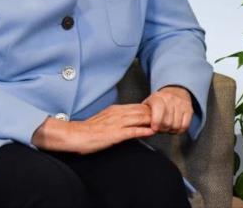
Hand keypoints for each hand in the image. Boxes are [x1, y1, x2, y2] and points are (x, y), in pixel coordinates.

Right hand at [32, 104, 154, 153]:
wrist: (74, 136)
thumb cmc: (88, 130)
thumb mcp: (105, 119)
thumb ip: (118, 117)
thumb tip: (129, 119)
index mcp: (116, 110)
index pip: (139, 106)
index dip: (151, 109)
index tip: (161, 112)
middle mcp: (119, 114)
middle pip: (143, 111)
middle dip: (156, 114)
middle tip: (168, 117)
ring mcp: (117, 124)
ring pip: (140, 119)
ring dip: (154, 121)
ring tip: (165, 124)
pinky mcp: (115, 134)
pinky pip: (133, 131)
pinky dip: (144, 131)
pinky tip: (152, 131)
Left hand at [142, 85, 192, 133]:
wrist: (175, 91)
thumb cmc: (158, 101)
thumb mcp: (147, 104)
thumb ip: (143, 114)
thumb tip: (141, 126)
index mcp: (157, 98)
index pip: (158, 112)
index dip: (156, 123)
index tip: (154, 128)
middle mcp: (170, 99)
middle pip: (167, 122)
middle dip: (162, 129)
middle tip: (160, 128)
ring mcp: (181, 104)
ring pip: (176, 125)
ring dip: (171, 130)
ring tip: (167, 127)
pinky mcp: (189, 109)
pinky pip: (185, 125)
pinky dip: (179, 130)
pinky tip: (175, 127)